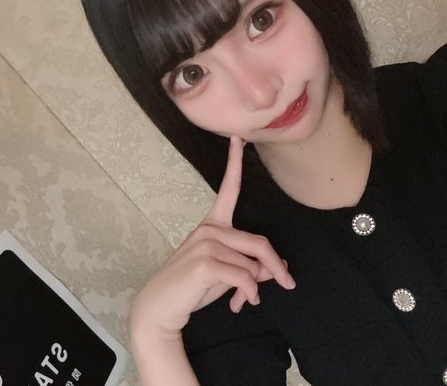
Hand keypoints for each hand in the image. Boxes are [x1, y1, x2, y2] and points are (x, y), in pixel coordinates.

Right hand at [129, 135, 295, 338]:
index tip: (239, 138)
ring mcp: (206, 244)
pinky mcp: (205, 263)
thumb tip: (278, 268)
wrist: (159, 309)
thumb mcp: (225, 274)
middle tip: (288, 284)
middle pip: (259, 243)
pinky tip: (238, 304)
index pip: (228, 189)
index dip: (234, 163)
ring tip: (242, 301)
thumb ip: (249, 266)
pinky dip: (248, 294)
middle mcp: (210, 229)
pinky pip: (244, 278)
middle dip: (277, 267)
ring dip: (253, 288)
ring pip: (251, 266)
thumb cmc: (191, 288)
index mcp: (213, 225)